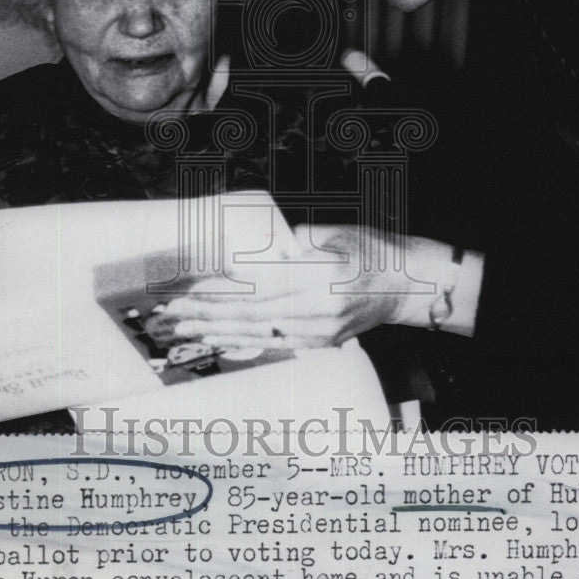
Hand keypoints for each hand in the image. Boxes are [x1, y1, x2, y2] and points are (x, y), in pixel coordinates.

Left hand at [163, 225, 446, 349]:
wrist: (410, 284)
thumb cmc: (371, 249)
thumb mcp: (332, 234)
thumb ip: (290, 244)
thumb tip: (252, 253)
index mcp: (318, 276)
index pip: (255, 285)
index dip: (217, 290)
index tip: (185, 289)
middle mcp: (316, 310)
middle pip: (248, 314)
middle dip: (205, 314)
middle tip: (168, 313)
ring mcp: (318, 332)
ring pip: (256, 333)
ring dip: (214, 332)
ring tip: (182, 329)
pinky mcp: (319, 343)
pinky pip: (272, 344)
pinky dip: (240, 342)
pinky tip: (216, 341)